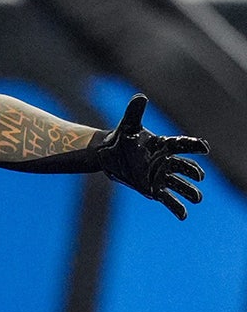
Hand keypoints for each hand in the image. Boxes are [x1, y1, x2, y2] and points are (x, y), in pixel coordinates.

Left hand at [95, 94, 208, 219]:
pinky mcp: (153, 189)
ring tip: (197, 198)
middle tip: (198, 176)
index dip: (193, 146)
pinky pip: (168, 200)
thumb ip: (135, 112)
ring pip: (181, 186)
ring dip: (191, 192)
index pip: (182, 145)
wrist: (108, 154)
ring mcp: (161, 176)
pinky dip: (177, 208)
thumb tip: (141, 97)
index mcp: (163, 145)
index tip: (204, 148)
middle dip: (194, 172)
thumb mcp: (127, 125)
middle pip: (185, 168)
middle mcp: (166, 161)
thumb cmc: (121, 138)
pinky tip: (183, 215)